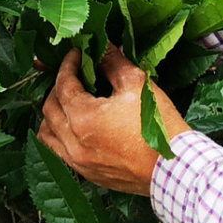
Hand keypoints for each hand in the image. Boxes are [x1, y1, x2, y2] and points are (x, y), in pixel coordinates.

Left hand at [39, 46, 189, 196]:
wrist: (174, 169)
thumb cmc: (158, 125)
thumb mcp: (137, 84)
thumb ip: (114, 62)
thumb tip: (103, 48)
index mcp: (83, 118)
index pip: (63, 85)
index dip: (68, 65)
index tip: (76, 53)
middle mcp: (74, 143)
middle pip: (49, 109)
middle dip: (58, 87)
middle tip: (73, 75)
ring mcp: (79, 162)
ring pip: (47, 136)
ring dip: (53, 115)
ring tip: (68, 102)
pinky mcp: (88, 175)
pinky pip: (60, 154)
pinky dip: (60, 137)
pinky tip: (75, 128)